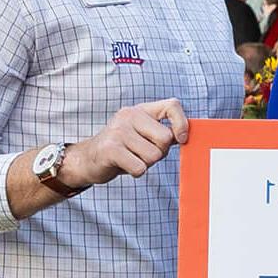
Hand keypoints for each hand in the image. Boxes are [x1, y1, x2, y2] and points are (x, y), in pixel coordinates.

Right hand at [65, 99, 189, 186]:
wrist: (88, 159)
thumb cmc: (123, 148)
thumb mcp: (143, 134)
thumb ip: (164, 133)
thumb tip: (188, 135)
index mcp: (141, 110)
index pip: (172, 105)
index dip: (182, 123)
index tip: (181, 139)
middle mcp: (129, 115)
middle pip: (166, 139)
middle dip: (160, 152)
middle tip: (143, 153)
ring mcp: (118, 131)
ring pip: (154, 156)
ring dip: (146, 164)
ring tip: (132, 158)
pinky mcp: (110, 149)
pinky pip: (140, 167)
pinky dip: (136, 172)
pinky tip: (124, 165)